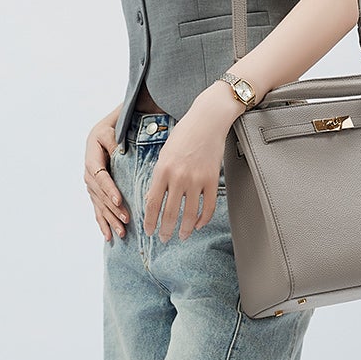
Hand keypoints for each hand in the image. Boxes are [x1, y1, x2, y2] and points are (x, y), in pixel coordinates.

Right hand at [84, 115, 128, 241]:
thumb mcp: (111, 131)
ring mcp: (91, 185)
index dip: (109, 190)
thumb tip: (119, 153)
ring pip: (100, 205)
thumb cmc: (110, 130)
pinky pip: (98, 209)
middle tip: (127, 220)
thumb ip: (114, 143)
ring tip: (122, 233)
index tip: (119, 200)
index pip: (100, 177)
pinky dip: (103, 223)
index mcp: (92, 158)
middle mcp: (89, 174)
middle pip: (100, 195)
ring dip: (110, 220)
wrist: (103, 132)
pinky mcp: (95, 192)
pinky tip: (108, 236)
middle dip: (113, 209)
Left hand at [142, 85, 241, 242]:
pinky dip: (203, 219)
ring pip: (189, 214)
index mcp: (162, 170)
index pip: (152, 204)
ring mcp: (197, 180)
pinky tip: (198, 225)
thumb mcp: (164, 153)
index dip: (149, 221)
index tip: (148, 231)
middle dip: (165, 231)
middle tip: (163, 239)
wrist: (207, 120)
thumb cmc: (184, 134)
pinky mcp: (212, 180)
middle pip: (170, 214)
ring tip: (181, 236)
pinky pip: (208, 207)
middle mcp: (178, 177)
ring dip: (184, 230)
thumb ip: (159, 176)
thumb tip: (154, 200)